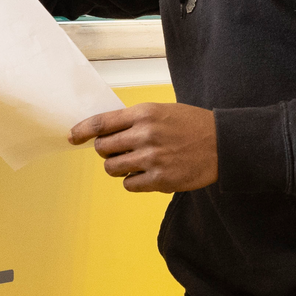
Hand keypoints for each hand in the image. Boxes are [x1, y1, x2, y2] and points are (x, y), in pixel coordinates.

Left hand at [71, 101, 216, 191]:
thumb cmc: (192, 125)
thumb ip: (134, 120)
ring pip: (112, 168)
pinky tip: (147, 174)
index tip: (72, 137)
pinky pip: (129, 184)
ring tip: (134, 163)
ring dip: (117, 167)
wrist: (223, 144)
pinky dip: (133, 181)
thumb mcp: (162, 111)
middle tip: (118, 151)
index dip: (82, 131)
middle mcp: (145, 135)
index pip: (101, 123)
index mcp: (144, 114)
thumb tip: (104, 132)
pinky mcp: (160, 179)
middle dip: (106, 151)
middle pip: (103, 148)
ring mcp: (152, 158)